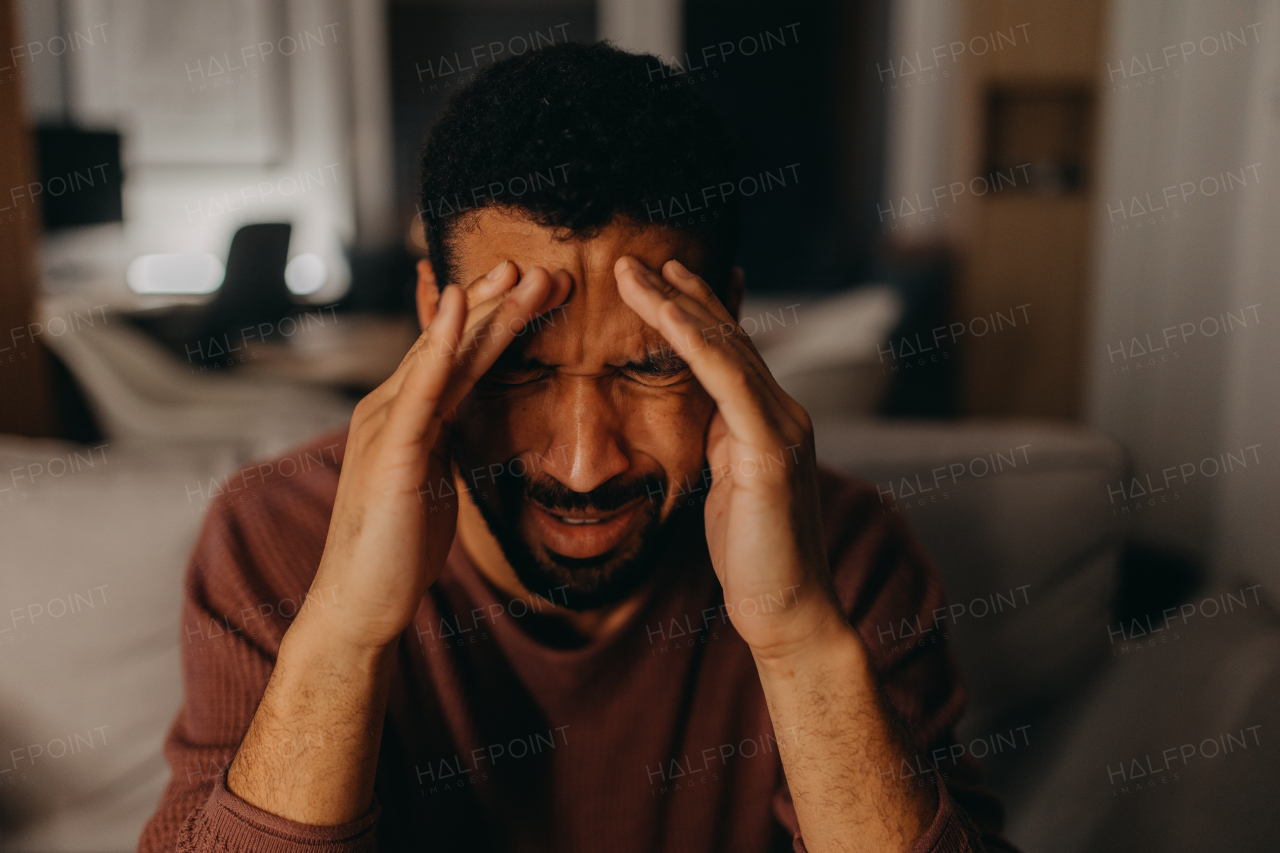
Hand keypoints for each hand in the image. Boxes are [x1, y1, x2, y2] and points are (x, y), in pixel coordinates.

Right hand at [308, 261, 570, 650]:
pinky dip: (440, 344)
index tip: (534, 289)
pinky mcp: (392, 450)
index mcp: (407, 416)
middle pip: (453, 344)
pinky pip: (421, 388)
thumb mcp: (430, 480)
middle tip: (541, 265)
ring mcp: (389, 424)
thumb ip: (442, 440)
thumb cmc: (397, 546)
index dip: (495, 320)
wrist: (360, 602)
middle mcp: (392, 407)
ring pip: (444, 355)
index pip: (457, 356)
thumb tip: (464, 421)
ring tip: (520, 272)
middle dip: (498, 302)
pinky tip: (459, 307)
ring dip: (485, 310)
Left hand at [615, 256, 845, 660]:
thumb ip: (723, 445)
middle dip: (680, 293)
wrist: (787, 610)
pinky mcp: (771, 449)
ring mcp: (781, 427)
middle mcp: (782, 413)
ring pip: (725, 348)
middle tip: (637, 258)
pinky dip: (696, 342)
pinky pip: (727, 381)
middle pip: (726, 338)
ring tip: (636, 272)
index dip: (698, 310)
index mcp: (768, 422)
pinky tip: (665, 313)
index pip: (729, 353)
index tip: (664, 277)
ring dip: (677, 304)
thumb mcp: (728, 487)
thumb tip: (704, 421)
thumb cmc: (753, 557)